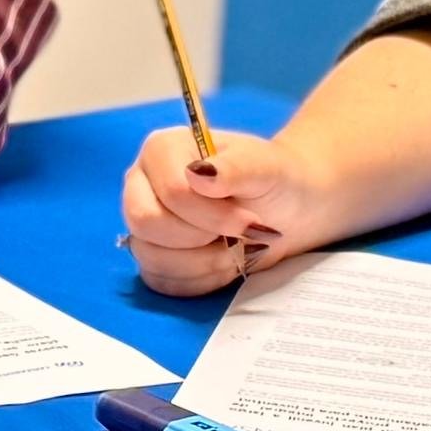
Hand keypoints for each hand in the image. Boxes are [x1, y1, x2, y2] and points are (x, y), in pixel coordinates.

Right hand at [125, 124, 313, 296]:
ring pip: (150, 256)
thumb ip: (235, 168)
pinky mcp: (152, 256)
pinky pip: (158, 280)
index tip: (250, 219)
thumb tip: (198, 175)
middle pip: (147, 223)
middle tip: (238, 233)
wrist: (288, 210)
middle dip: (201, 237)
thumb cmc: (274, 180)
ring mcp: (143, 222)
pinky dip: (198, 280)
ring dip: (202, 262)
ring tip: (236, 250)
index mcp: (162, 150)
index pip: (171, 190)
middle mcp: (141, 183)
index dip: (212, 214)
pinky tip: (223, 264)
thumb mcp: (265, 167)